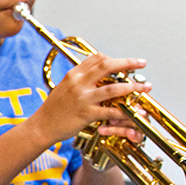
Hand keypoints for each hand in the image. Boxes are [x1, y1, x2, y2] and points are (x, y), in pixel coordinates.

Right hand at [35, 52, 150, 146]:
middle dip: (128, 63)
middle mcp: (78, 83)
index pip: (96, 58)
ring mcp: (82, 98)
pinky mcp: (85, 114)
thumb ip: (79, 81)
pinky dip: (123, 112)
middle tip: (141, 63)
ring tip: (144, 87)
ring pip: (112, 88)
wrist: (41, 126)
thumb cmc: (52, 110)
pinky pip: (109, 111)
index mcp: (73, 75)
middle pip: (107, 66)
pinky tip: (132, 112)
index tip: (126, 62)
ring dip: (132, 87)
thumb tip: (94, 76)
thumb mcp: (63, 88)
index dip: (114, 58)